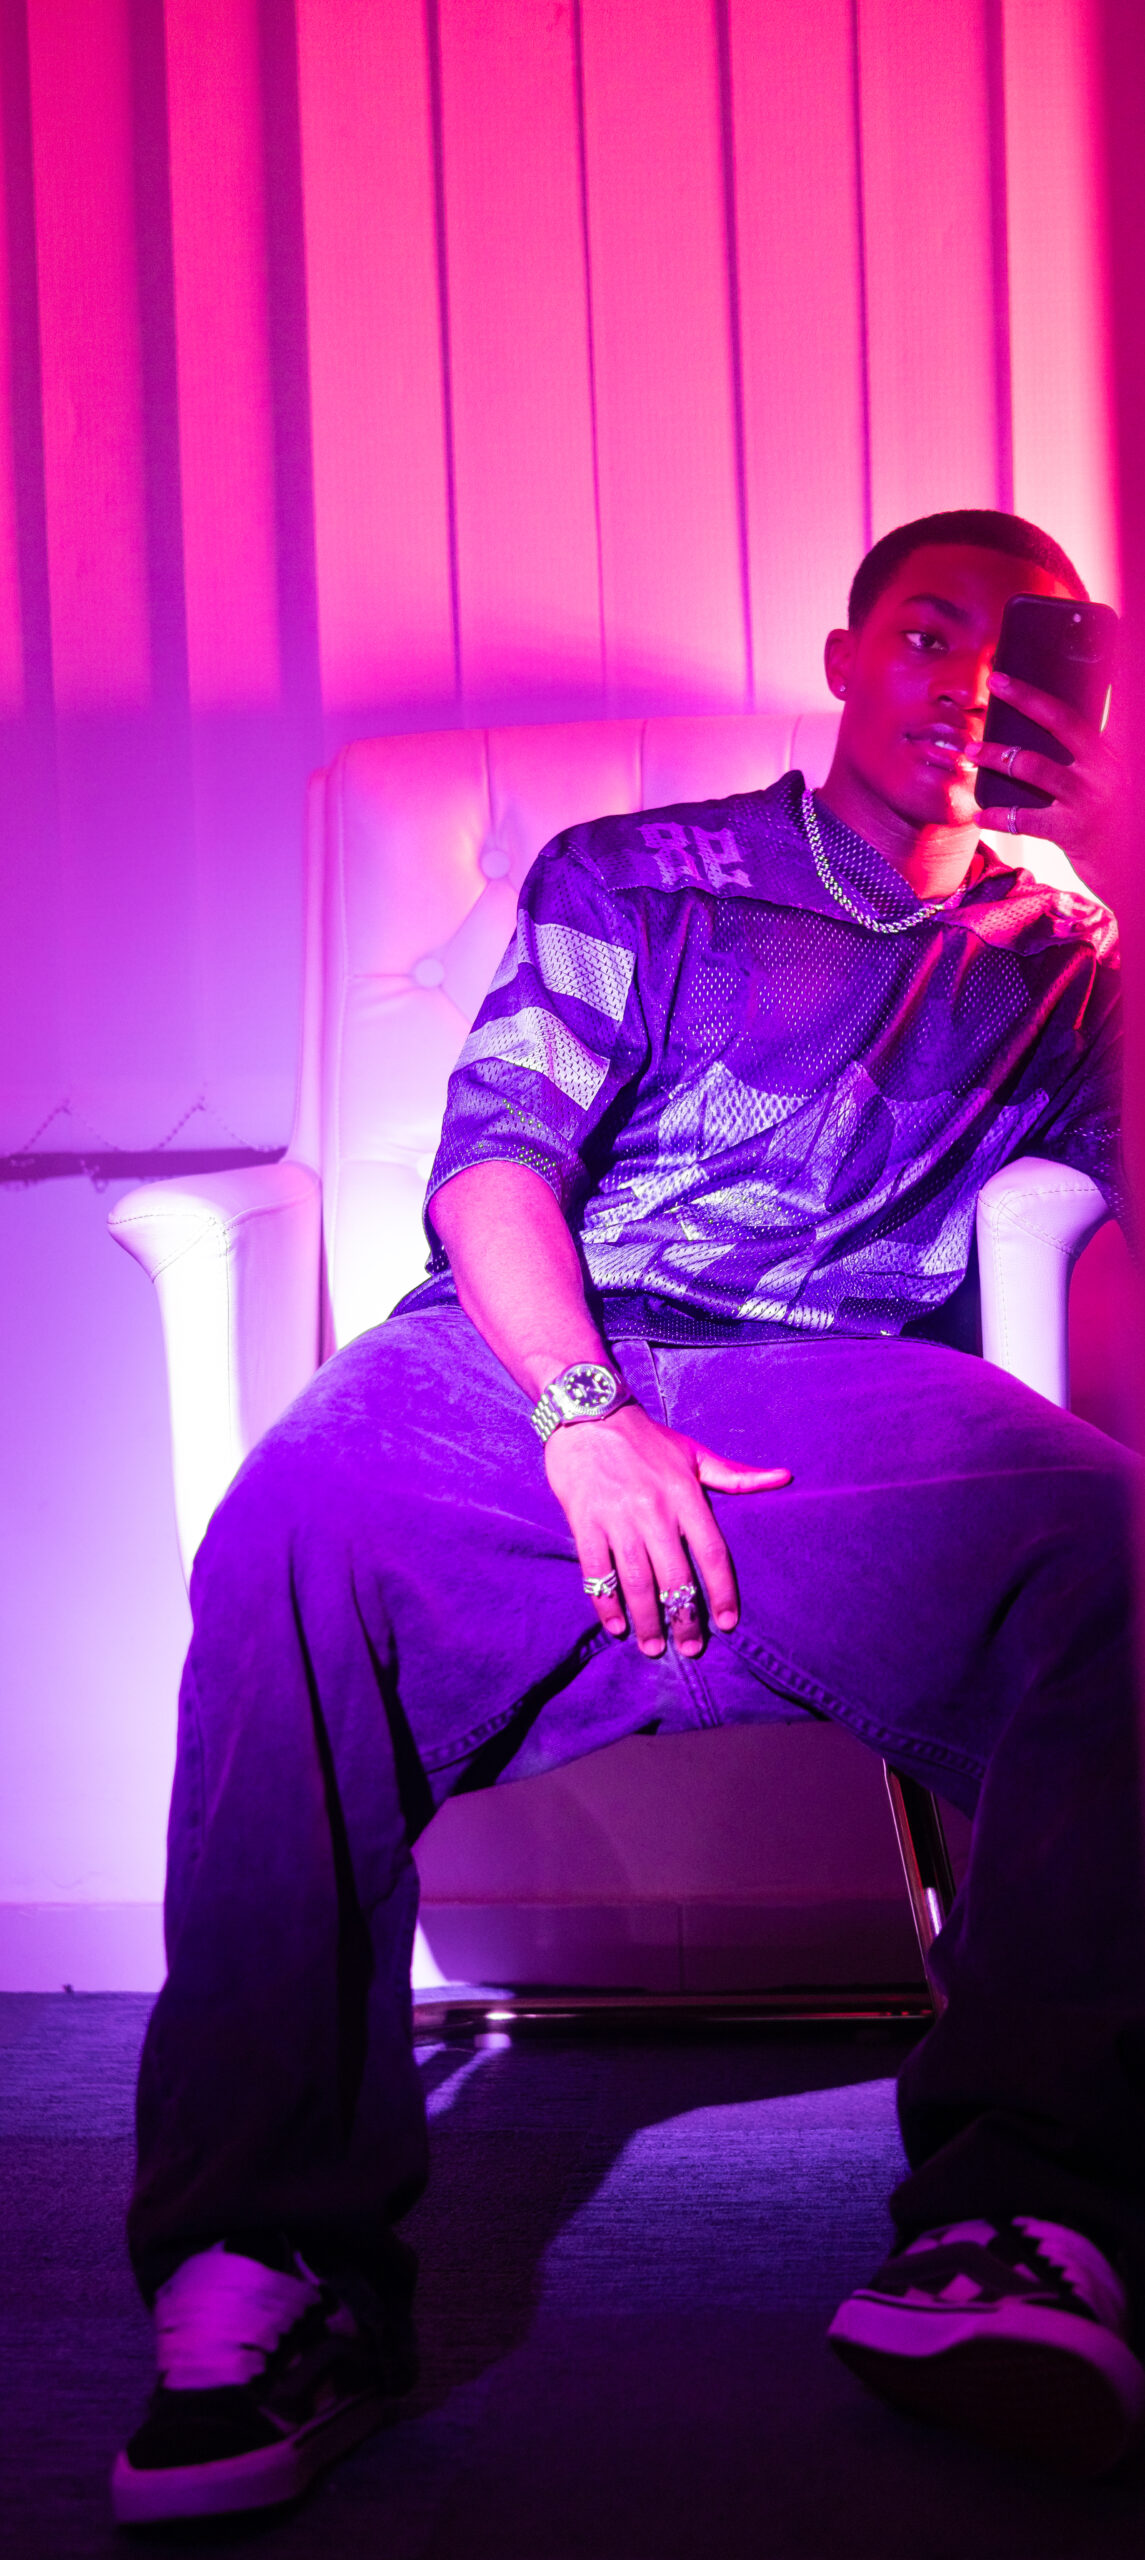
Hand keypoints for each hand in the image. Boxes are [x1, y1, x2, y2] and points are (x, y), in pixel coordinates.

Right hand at [544, 1401, 789, 1659]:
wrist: (588, 1412)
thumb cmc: (646, 1439)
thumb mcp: (694, 1453)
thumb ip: (736, 1476)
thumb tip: (784, 1477)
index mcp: (685, 1494)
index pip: (712, 1552)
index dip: (721, 1591)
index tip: (726, 1623)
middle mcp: (654, 1509)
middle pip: (675, 1576)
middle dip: (685, 1617)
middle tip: (692, 1647)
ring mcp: (617, 1517)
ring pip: (636, 1580)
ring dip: (648, 1619)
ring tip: (655, 1647)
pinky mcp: (584, 1521)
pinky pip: (596, 1571)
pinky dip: (606, 1603)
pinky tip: (617, 1626)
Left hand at [971, 669, 1122, 900]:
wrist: (1130, 865)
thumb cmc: (1108, 821)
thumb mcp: (1101, 783)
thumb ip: (1079, 760)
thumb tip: (1035, 736)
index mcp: (1106, 754)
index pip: (1068, 714)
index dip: (1032, 694)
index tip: (1000, 678)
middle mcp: (1101, 770)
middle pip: (1058, 723)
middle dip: (1022, 701)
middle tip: (987, 690)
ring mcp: (1087, 799)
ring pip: (1033, 767)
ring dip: (996, 756)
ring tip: (971, 751)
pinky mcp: (1071, 832)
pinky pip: (1023, 820)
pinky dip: (996, 817)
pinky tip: (978, 815)